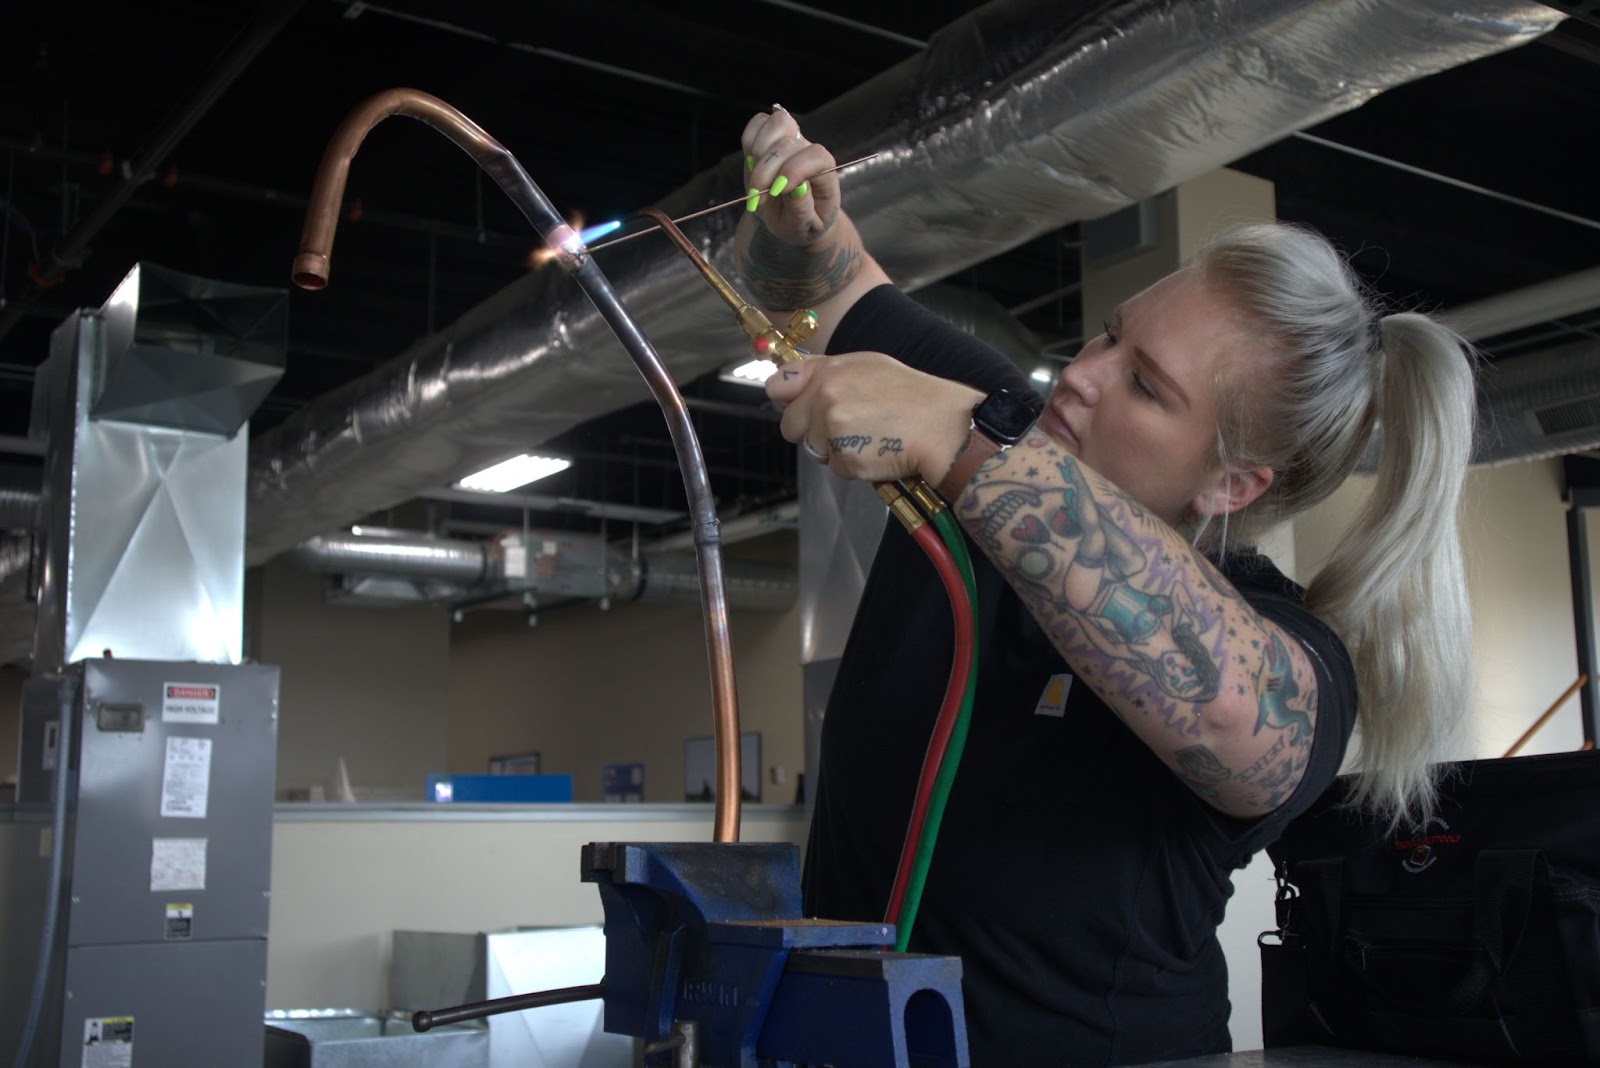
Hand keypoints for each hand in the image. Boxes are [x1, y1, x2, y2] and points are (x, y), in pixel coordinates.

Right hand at [740, 107, 841, 249]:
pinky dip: (750, 141)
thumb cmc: (802, 225)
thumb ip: (801, 209)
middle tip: (757, 198)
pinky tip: (751, 165)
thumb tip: (796, 187)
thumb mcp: (803, 228)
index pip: (817, 157)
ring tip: (756, 179)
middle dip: (766, 171)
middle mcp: (810, 152)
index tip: (777, 190)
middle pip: (789, 144)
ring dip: (759, 150)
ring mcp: (792, 140)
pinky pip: (759, 123)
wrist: (792, 220)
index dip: (795, 169)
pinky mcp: (771, 137)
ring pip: (778, 123)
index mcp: (825, 174)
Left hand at [765, 353, 980, 484]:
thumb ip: (826, 372)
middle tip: (848, 428)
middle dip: (811, 432)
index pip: (778, 385)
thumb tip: (787, 383)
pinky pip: (836, 468)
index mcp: (829, 370)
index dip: (786, 400)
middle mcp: (825, 396)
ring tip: (870, 436)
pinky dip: (854, 466)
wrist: (942, 426)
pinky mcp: (844, 457)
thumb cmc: (911, 396)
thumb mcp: (868, 365)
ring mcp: (832, 428)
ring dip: (835, 450)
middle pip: (790, 426)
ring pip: (814, 450)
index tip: (796, 405)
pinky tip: (877, 451)